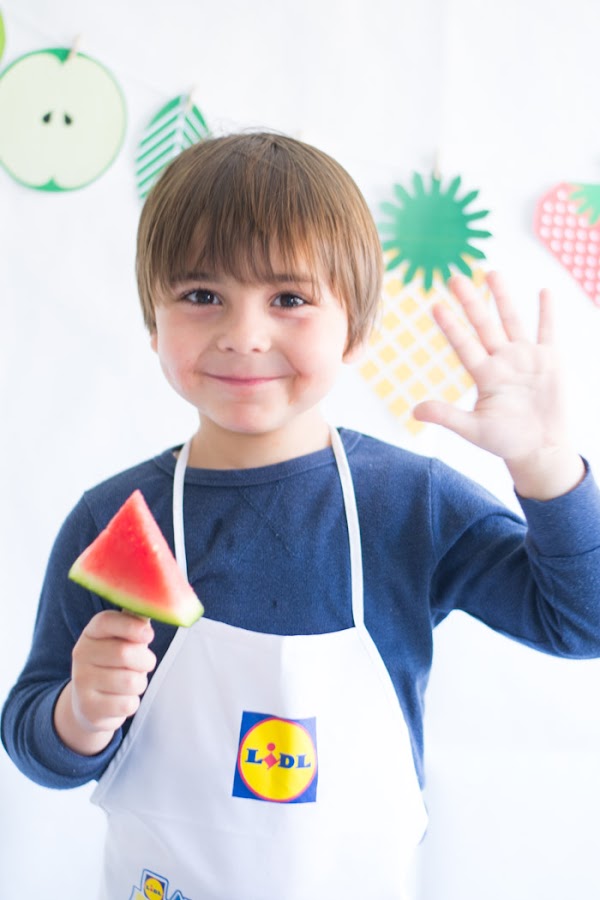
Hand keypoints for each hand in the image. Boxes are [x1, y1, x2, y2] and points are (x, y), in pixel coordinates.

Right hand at [54, 610, 155, 754]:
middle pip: (125, 652)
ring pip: (131, 681)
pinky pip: (127, 704)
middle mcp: (81, 655)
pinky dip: (132, 702)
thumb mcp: (121, 641)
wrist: (88, 703)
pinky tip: (120, 699)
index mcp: (90, 633)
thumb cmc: (114, 664)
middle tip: (143, 664)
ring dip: (139, 683)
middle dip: (145, 661)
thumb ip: (136, 624)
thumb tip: (157, 606)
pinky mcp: (89, 708)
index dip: (132, 626)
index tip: (148, 635)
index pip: (106, 621)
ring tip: (129, 682)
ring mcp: (82, 682)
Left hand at [413, 272, 583, 498]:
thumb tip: (414, 411)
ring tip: (491, 272)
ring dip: (503, 297)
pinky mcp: (550, 360)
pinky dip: (547, 312)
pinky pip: (548, 330)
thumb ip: (447, 417)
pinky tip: (543, 291)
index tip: (435, 305)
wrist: (541, 449)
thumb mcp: (474, 430)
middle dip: (471, 301)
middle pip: (484, 324)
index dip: (450, 326)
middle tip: (455, 277)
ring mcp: (526, 358)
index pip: (464, 345)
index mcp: (484, 375)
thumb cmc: (507, 441)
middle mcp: (502, 361)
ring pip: (512, 320)